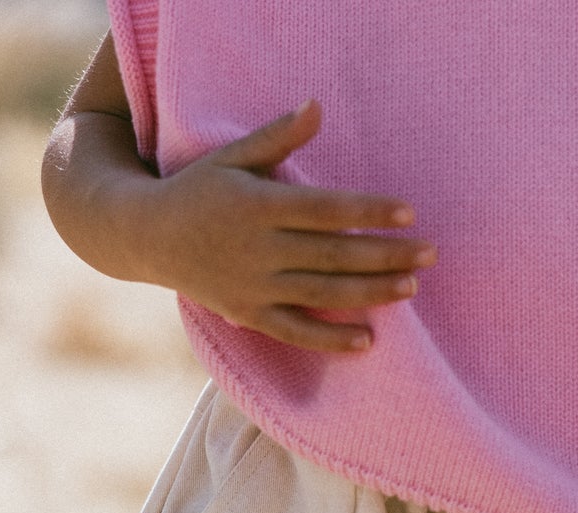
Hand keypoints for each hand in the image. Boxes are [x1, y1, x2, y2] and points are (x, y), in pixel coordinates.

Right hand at [138, 101, 435, 353]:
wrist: (147, 238)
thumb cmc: (197, 189)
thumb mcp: (232, 156)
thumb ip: (277, 137)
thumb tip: (317, 107)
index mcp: (259, 206)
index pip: (326, 210)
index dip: (369, 213)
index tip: (408, 213)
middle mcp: (260, 250)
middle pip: (334, 255)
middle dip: (385, 255)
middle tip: (429, 254)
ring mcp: (255, 287)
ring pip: (323, 294)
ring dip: (370, 293)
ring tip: (411, 287)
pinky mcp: (249, 315)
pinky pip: (296, 332)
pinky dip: (331, 340)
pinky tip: (368, 341)